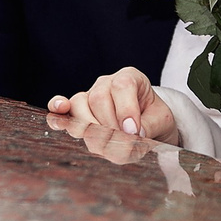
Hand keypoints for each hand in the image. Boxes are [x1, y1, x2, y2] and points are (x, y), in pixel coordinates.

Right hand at [45, 66, 180, 159]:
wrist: (147, 126)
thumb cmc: (154, 119)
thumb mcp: (162, 121)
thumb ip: (150, 125)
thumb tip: (133, 134)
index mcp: (130, 77)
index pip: (123, 86)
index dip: (126, 109)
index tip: (134, 131)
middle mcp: (106, 83)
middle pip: (99, 98)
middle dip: (110, 126)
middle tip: (124, 143)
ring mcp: (88, 96)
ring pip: (79, 106)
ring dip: (92, 128)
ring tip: (107, 143)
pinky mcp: (76, 111)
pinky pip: (61, 108)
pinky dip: (57, 112)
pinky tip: (58, 116)